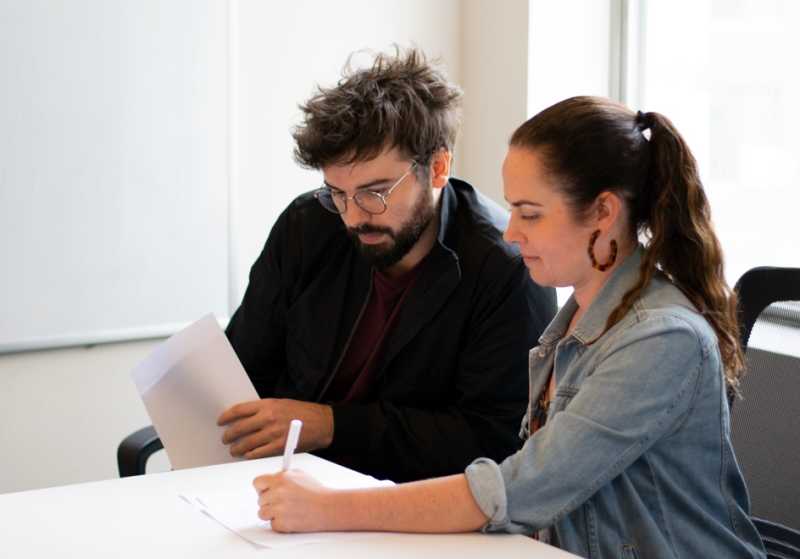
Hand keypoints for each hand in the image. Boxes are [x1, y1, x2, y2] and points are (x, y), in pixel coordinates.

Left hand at [218, 399, 333, 458]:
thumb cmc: (303, 413)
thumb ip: (264, 410)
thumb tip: (246, 418)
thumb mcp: (282, 403)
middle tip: (225, 439)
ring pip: (246, 443)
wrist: (322, 423)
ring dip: (237, 448)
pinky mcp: (279, 446)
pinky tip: (247, 455)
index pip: (239, 410)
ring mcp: (273, 433)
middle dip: (229, 435)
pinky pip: (257, 453)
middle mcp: (269, 417)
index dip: (226, 417)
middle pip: (239, 428)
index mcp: (268, 404)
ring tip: (234, 450)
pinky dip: (249, 455)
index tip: (221, 421)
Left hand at [253, 469, 334, 532]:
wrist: (328, 507)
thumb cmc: (316, 492)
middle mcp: (277, 493)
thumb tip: (271, 480)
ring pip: (262, 513)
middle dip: (269, 501)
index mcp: (280, 479)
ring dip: (272, 513)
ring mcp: (278, 509)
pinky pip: (272, 524)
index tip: (265, 491)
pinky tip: (291, 518)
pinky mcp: (281, 523)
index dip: (261, 487)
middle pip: (260, 500)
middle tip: (282, 502)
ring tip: (286, 511)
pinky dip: (280, 523)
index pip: (257, 482)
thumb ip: (282, 476)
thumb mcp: (299, 474)